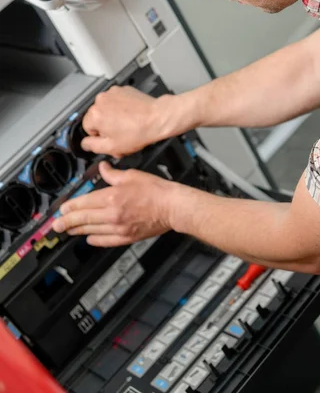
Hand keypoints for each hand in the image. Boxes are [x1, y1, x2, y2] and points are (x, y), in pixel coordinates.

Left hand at [52, 162, 180, 246]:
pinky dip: (95, 240)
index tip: (62, 209)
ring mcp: (119, 228)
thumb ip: (113, 174)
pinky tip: (89, 239)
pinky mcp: (127, 237)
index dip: (70, 208)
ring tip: (69, 231)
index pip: (83, 204)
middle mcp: (112, 215)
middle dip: (67, 222)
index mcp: (111, 197)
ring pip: (91, 231)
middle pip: (83, 220)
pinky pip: (105, 241)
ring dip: (78, 231)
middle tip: (57, 225)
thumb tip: (103, 168)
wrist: (172, 207)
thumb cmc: (156, 191)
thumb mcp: (132, 175)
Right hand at [81, 86, 172, 157]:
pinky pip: (117, 101)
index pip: (87, 127)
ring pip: (106, 108)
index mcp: (95, 114)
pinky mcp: (123, 90)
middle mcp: (101, 100)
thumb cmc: (138, 131)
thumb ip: (92, 146)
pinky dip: (122, 108)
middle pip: (97, 117)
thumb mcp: (111, 147)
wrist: (157, 117)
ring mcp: (112, 93)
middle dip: (106, 126)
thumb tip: (85, 143)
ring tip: (127, 125)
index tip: (109, 138)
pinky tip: (131, 116)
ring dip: (113, 116)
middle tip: (120, 134)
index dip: (99, 136)